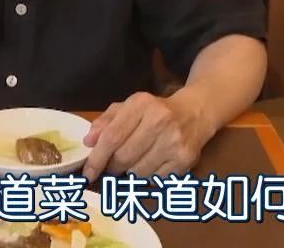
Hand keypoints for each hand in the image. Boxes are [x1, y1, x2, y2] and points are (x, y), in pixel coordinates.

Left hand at [80, 91, 213, 181]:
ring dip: (129, 174)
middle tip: (111, 167)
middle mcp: (159, 121)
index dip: (97, 158)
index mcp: (141, 104)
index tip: (88, 173)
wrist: (195, 112)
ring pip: (138, 172)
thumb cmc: (155, 111)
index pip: (112, 136)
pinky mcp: (185, 160)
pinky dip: (147, 178)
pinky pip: (155, 180)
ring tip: (131, 165)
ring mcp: (174, 142)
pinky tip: (149, 166)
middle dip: (112, 167)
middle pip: (124, 157)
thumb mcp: (129, 107)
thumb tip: (88, 142)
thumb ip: (105, 122)